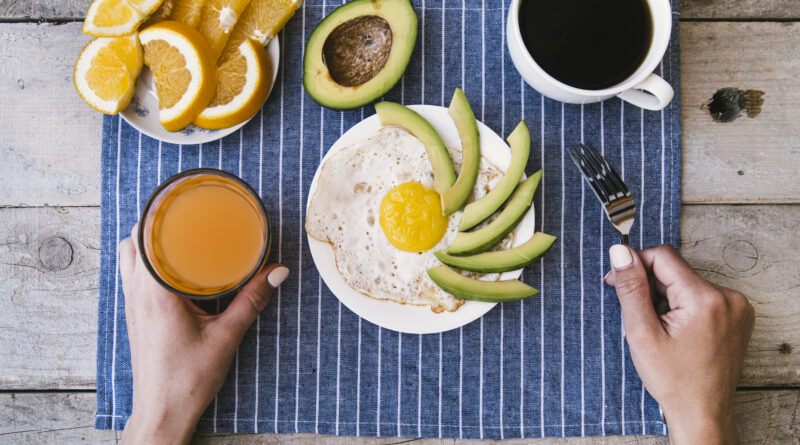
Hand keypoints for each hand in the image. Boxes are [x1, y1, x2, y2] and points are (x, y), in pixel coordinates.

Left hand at [119, 225, 288, 444]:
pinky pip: (132, 275)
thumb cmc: (187, 380)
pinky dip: (145, 260)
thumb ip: (252, 300)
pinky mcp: (136, 316)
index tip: (177, 198)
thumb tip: (277, 271)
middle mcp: (137, 295)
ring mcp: (132, 306)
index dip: (157, 213)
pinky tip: (170, 265)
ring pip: (128, 258)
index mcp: (155, 294)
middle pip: (132, 241)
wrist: (162, 413)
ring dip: (146, 240)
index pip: (144, 239)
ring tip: (176, 232)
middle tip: (183, 211)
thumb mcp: (226, 337)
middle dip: (153, 220)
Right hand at [606, 244, 753, 444]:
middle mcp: (728, 296)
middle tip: (639, 318)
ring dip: (665, 298)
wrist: (702, 411)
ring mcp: (736, 306)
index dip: (634, 266)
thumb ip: (631, 288)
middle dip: (650, 288)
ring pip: (685, 282)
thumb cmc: (673, 379)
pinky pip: (700, 295)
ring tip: (660, 329)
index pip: (662, 256)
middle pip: (674, 270)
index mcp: (705, 298)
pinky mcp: (737, 314)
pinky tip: (676, 330)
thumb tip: (620, 252)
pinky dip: (682, 306)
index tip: (617, 284)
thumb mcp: (642, 333)